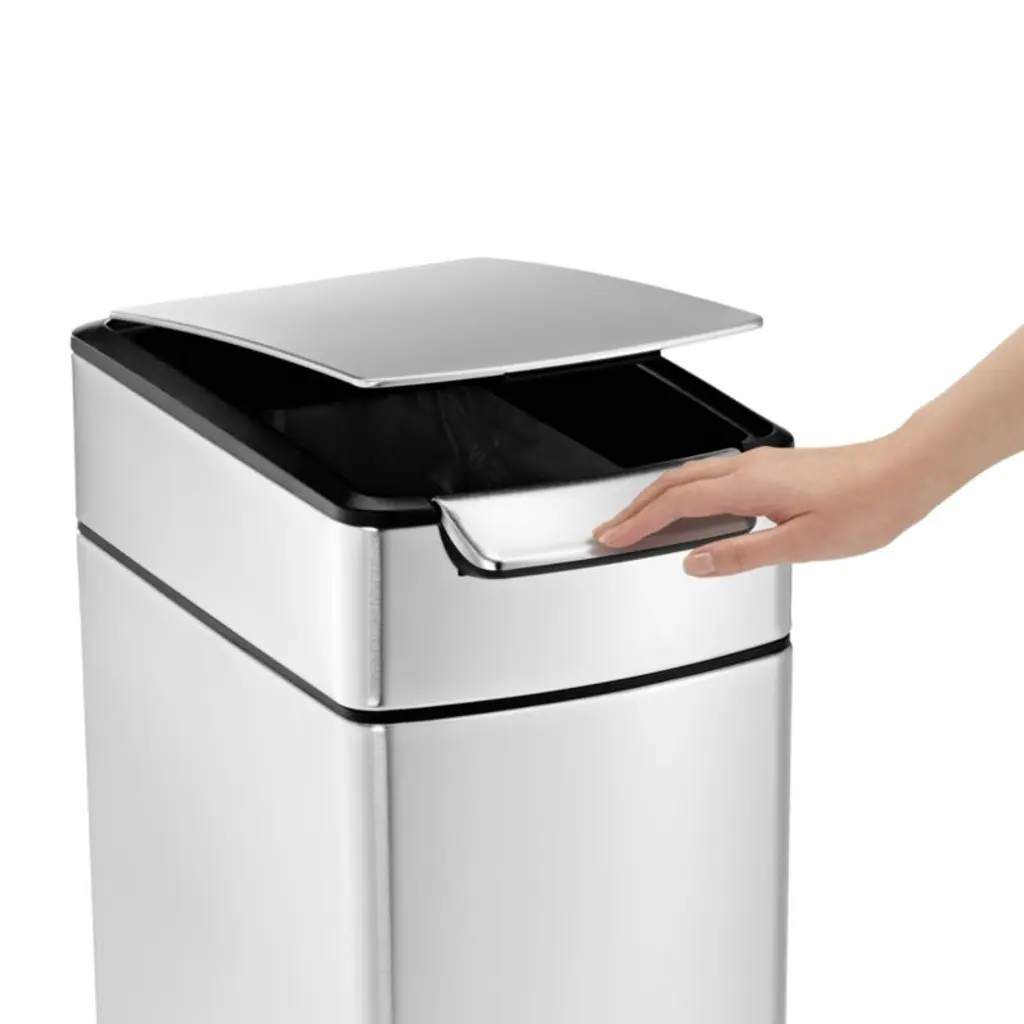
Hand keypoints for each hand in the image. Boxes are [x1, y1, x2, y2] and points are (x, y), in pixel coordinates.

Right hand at [592, 438, 934, 576]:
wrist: (905, 474)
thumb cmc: (866, 507)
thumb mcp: (801, 543)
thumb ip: (742, 553)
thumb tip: (696, 562)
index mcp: (749, 485)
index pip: (677, 503)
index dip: (639, 522)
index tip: (612, 537)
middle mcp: (750, 468)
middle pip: (674, 483)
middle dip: (636, 507)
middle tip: (609, 529)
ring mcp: (761, 465)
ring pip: (692, 475)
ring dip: (658, 497)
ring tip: (637, 519)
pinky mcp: (774, 468)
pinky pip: (713, 475)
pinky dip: (685, 490)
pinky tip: (690, 507)